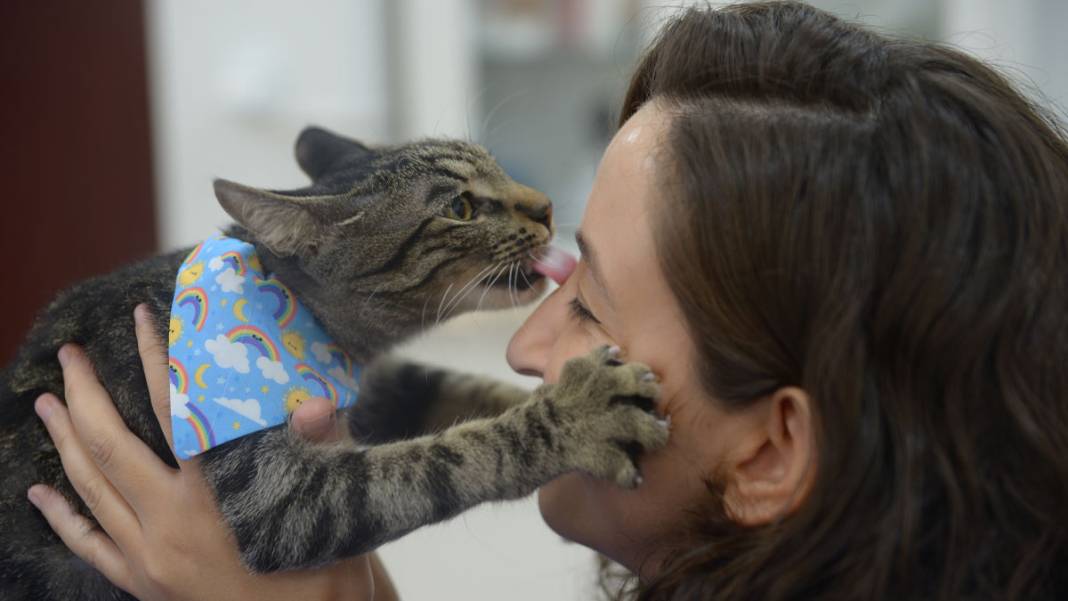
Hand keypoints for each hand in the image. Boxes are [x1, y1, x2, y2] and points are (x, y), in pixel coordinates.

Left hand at [27, 305, 382, 600]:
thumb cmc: (325, 577)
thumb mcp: (333, 512)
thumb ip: (323, 454)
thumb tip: (317, 404)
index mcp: (216, 498)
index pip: (176, 413)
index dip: (155, 361)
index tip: (141, 319)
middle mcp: (171, 525)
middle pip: (111, 447)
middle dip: (84, 396)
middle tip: (69, 356)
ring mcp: (149, 558)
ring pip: (91, 490)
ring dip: (65, 442)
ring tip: (47, 403)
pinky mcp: (143, 585)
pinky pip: (89, 546)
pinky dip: (61, 517)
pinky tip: (41, 495)